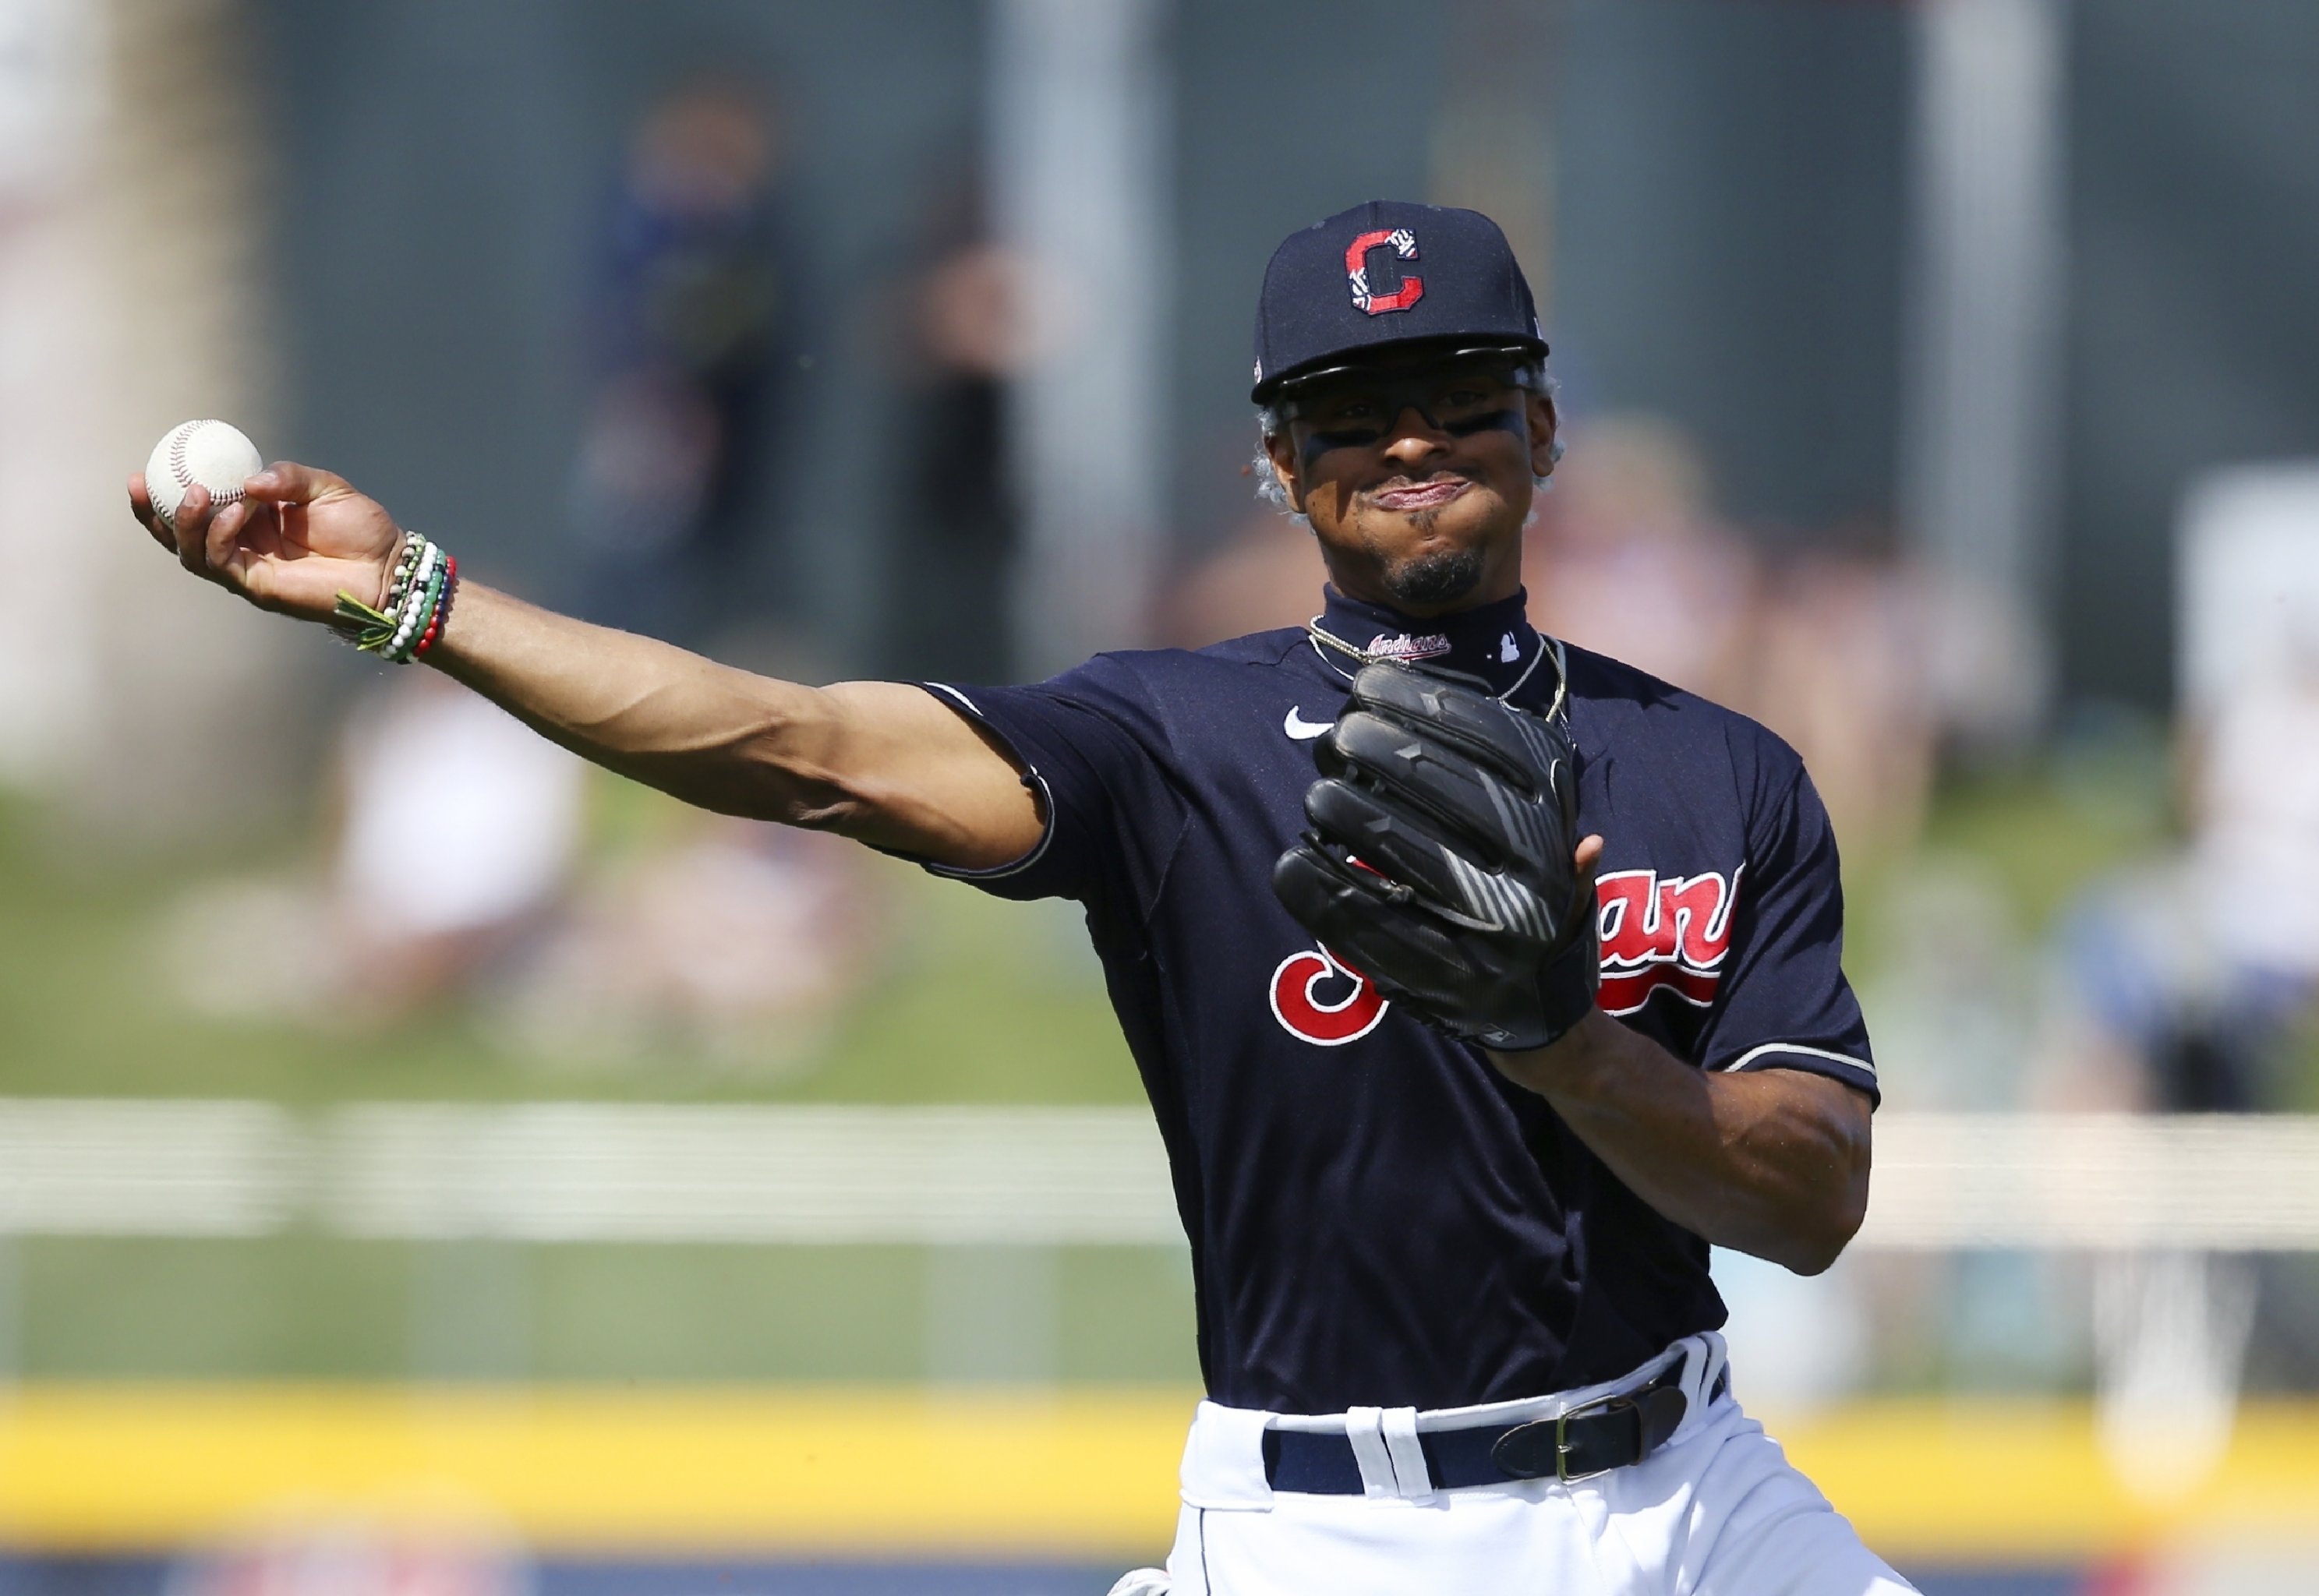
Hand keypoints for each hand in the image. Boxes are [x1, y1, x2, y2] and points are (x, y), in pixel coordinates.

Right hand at [128, 460, 403, 623]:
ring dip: (186, 523)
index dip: (166, 491)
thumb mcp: (324, 487)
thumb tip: (247, 480)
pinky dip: (219, 536)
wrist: (389, 567)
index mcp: (251, 519)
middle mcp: (242, 545)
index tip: (147, 465)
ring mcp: (247, 568)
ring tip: (199, 494)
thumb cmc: (361, 528)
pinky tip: (234, 513)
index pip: (198, 508)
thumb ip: (286, 477)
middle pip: (180, 536)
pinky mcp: (258, 587)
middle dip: (154, 513)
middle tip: (144, 483)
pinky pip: (223, 562)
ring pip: (193, 552)